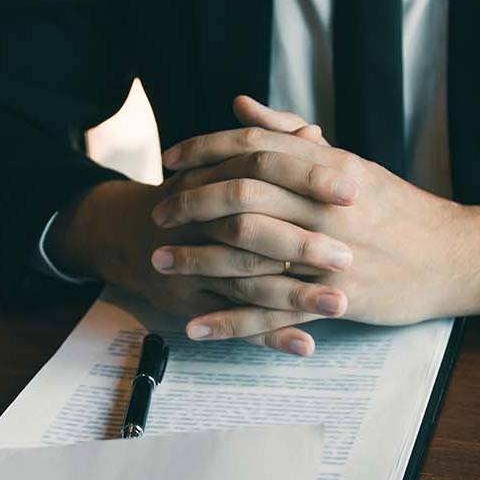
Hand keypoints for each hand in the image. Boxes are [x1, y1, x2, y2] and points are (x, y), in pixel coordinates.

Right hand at [45, 120, 357, 354]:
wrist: (126, 232)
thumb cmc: (191, 196)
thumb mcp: (222, 166)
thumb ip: (270, 149)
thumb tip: (314, 134)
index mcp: (215, 178)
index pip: (263, 169)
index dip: (308, 179)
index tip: (354, 188)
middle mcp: (201, 222)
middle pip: (253, 230)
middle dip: (302, 245)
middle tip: (349, 256)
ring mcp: (193, 265)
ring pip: (247, 283)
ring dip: (294, 297)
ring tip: (341, 305)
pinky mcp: (190, 302)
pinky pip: (234, 322)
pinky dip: (269, 336)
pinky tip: (306, 346)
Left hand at [156, 96, 479, 345]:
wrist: (454, 257)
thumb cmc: (396, 208)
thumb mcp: (348, 162)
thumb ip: (290, 136)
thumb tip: (239, 107)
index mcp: (330, 166)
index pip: (255, 148)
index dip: (205, 150)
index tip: (170, 159)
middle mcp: (327, 206)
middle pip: (243, 196)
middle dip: (191, 204)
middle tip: (159, 214)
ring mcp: (331, 254)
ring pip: (251, 255)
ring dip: (198, 261)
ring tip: (160, 264)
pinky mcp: (336, 298)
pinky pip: (273, 312)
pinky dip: (232, 321)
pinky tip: (196, 326)